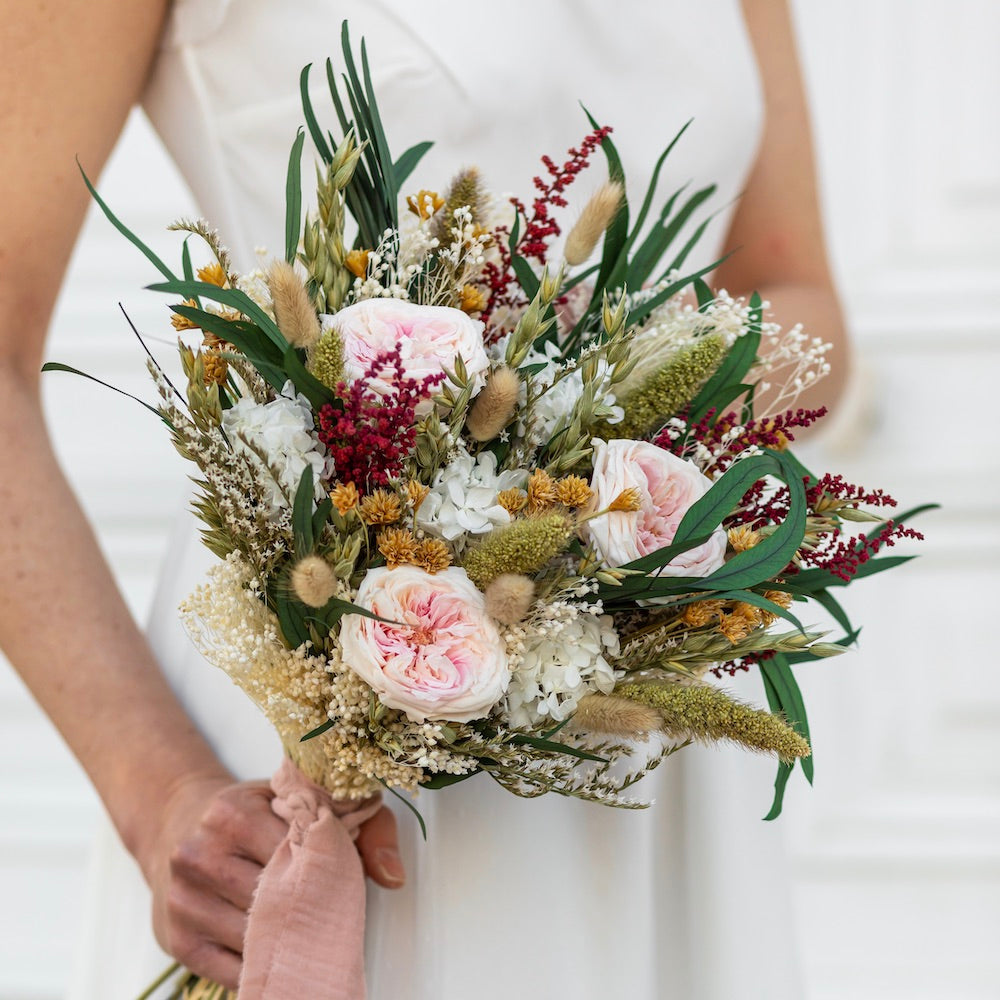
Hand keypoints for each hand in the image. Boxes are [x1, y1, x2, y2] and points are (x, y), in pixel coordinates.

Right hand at [142, 773, 404, 988]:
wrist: (176, 817)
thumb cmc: (251, 810)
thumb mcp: (298, 799)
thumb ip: (359, 825)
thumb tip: (394, 876)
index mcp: (234, 814)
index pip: (296, 855)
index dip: (326, 873)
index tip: (341, 880)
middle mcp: (200, 854)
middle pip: (274, 902)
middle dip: (308, 911)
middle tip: (330, 916)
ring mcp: (184, 900)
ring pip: (253, 940)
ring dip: (285, 943)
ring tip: (308, 937)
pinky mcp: (175, 939)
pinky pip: (229, 971)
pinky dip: (261, 967)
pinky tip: (279, 955)